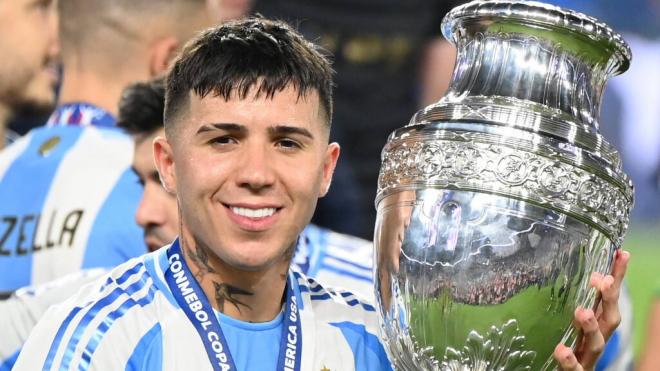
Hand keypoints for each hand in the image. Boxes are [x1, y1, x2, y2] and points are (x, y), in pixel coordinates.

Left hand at [553, 249, 629, 370]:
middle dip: (608, 299)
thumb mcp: (565, 318)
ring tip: (582, 312)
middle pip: (610, 318)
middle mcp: (596, 338)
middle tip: (602, 280)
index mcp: (596, 322)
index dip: (617, 276)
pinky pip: (575, 369)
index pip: (609, 296)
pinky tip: (561, 350)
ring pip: (597, 343)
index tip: (622, 254)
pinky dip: (570, 360)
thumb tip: (561, 266)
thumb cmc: (567, 344)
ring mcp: (587, 356)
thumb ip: (566, 298)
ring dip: (591, 326)